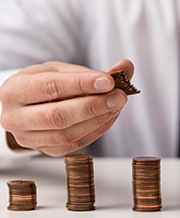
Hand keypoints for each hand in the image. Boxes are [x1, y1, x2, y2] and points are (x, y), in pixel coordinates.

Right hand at [0, 59, 133, 155]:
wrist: (28, 105)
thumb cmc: (44, 84)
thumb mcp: (62, 71)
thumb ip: (93, 71)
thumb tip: (127, 66)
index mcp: (15, 90)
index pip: (51, 87)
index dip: (82, 84)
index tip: (109, 81)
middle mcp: (15, 118)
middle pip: (59, 116)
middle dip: (94, 106)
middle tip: (120, 97)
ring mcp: (29, 138)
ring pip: (68, 134)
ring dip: (99, 120)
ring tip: (117, 105)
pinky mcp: (47, 150)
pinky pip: (76, 144)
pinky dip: (97, 130)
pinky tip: (109, 117)